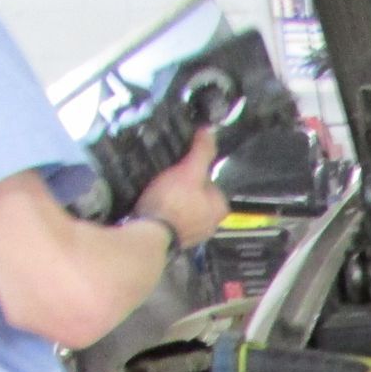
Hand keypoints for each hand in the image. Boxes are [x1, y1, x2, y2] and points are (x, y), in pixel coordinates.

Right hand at [133, 128, 228, 248]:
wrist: (150, 233)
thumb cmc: (173, 200)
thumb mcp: (189, 171)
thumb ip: (201, 152)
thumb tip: (210, 130)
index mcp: (220, 207)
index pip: (208, 181)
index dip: (192, 171)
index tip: (177, 169)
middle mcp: (213, 224)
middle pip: (196, 195)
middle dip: (182, 187)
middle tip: (165, 181)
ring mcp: (195, 235)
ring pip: (184, 208)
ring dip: (172, 200)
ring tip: (157, 193)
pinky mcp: (177, 241)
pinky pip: (172, 220)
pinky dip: (165, 213)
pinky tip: (154, 207)